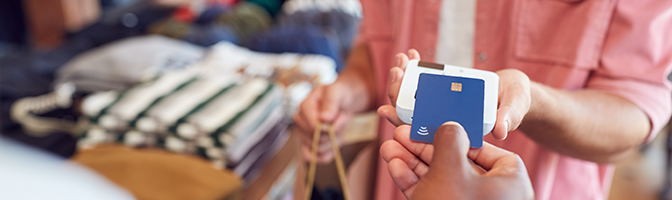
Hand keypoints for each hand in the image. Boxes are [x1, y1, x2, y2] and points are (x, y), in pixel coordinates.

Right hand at [293, 77, 366, 162]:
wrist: (342, 101)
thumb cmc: (338, 94)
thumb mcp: (337, 93)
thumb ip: (331, 104)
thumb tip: (324, 118)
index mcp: (304, 106)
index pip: (313, 127)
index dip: (330, 127)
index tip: (340, 116)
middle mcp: (300, 121)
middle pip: (317, 140)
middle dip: (334, 133)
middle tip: (341, 119)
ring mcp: (303, 134)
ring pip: (319, 150)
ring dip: (334, 141)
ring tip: (338, 127)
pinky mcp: (308, 145)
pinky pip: (317, 158)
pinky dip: (330, 153)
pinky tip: (335, 142)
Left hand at [377, 50, 530, 138]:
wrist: (515, 93)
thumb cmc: (515, 104)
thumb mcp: (514, 109)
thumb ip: (508, 118)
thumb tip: (501, 130)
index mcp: (454, 135)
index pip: (422, 135)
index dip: (403, 125)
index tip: (388, 110)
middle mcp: (443, 123)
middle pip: (411, 114)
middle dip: (398, 94)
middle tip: (396, 73)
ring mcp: (440, 107)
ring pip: (412, 98)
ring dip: (403, 79)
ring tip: (401, 59)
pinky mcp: (441, 92)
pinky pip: (422, 83)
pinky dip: (415, 68)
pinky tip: (411, 55)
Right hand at [380, 122, 533, 199]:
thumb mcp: (450, 169)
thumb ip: (449, 140)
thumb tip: (450, 126)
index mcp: (510, 183)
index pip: (487, 150)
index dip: (461, 136)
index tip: (438, 127)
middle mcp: (493, 197)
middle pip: (456, 163)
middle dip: (424, 148)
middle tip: (402, 134)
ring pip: (439, 179)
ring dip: (412, 163)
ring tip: (389, 149)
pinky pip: (433, 195)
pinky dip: (414, 183)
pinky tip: (394, 167)